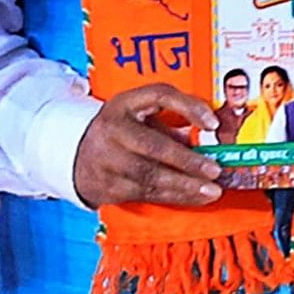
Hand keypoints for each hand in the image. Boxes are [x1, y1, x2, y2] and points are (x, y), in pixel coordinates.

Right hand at [71, 84, 220, 208]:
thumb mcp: (143, 113)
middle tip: (215, 170)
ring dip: (185, 185)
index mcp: (125, 103)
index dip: (189, 107)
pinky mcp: (106, 186)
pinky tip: (194, 197)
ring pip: (149, 176)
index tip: (213, 124)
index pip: (160, 96)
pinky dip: (174, 196)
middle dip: (188, 161)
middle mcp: (112, 130)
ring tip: (211, 190)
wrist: (78, 156)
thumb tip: (214, 137)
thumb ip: (176, 120)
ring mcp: (105, 160)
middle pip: (154, 146)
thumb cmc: (123, 129)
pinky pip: (145, 193)